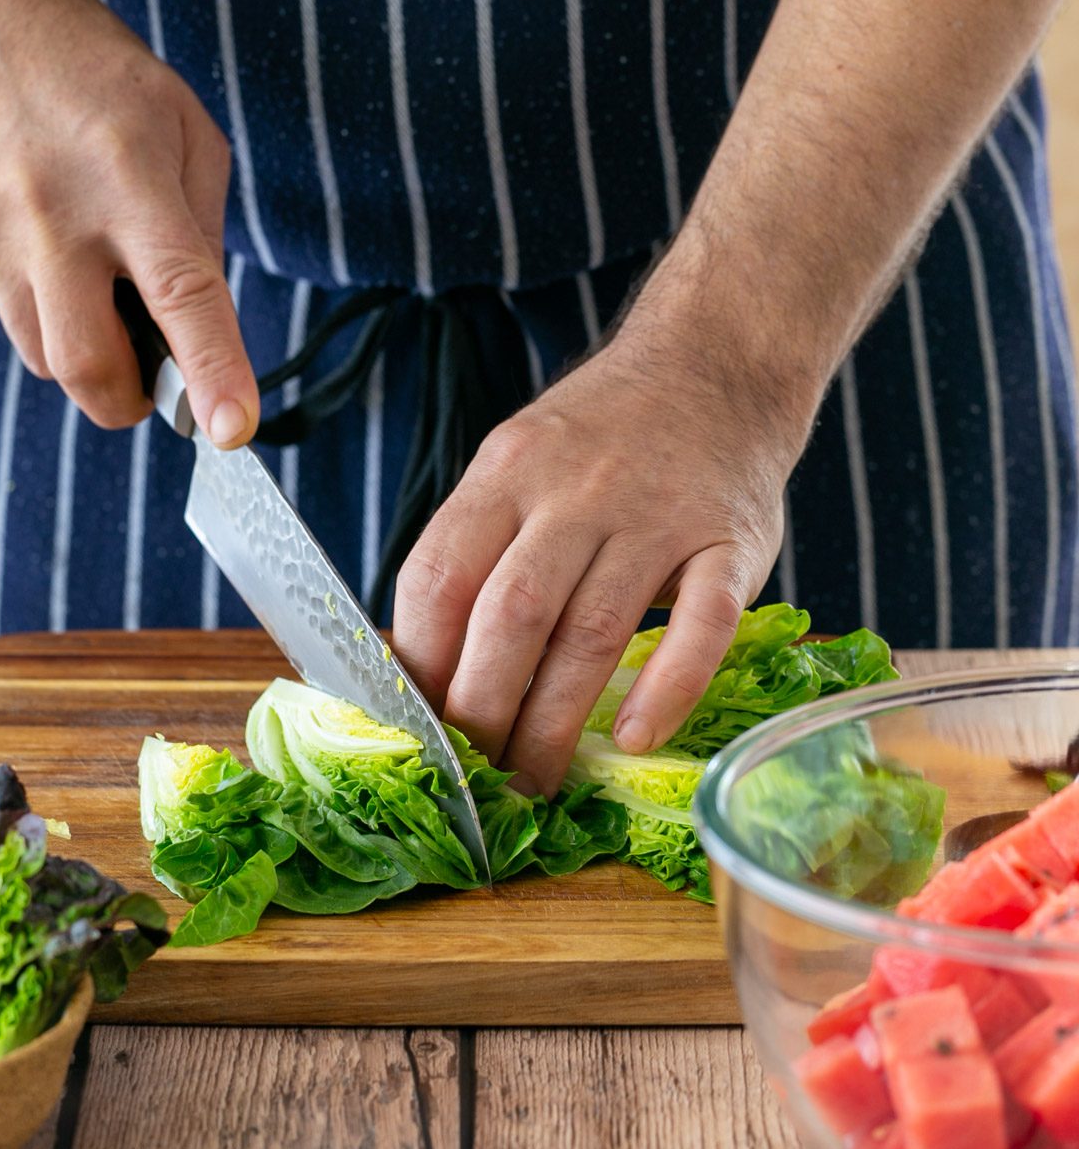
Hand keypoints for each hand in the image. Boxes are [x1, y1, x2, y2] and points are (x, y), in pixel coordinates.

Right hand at [0, 0, 256, 443]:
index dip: (209, 372)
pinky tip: (52, 251)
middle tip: (155, 380)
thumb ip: (205, 236)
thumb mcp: (188, 133)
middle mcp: (52, 218)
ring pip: (46, 360)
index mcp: (129, 182)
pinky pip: (11, 320)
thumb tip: (207, 332)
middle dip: (131, 401)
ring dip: (88, 355)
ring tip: (100, 288)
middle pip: (89, 367)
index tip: (232, 429)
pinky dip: (46, 312)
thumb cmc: (98, 76)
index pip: (180, 296)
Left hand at [392, 266, 823, 796]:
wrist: (715, 365)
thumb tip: (418, 660)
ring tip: (534, 783)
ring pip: (594, 629)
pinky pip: (703, 623)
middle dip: (482, 711)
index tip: (418, 728)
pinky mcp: (730, 542)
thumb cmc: (601, 436)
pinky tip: (634, 737)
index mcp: (508, 471)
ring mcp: (658, 515)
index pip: (440, 576)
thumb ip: (477, 546)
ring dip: (555, 721)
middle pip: (511, 614)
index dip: (421, 664)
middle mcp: (577, 490)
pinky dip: (669, 685)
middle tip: (474, 780)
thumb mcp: (519, 464)